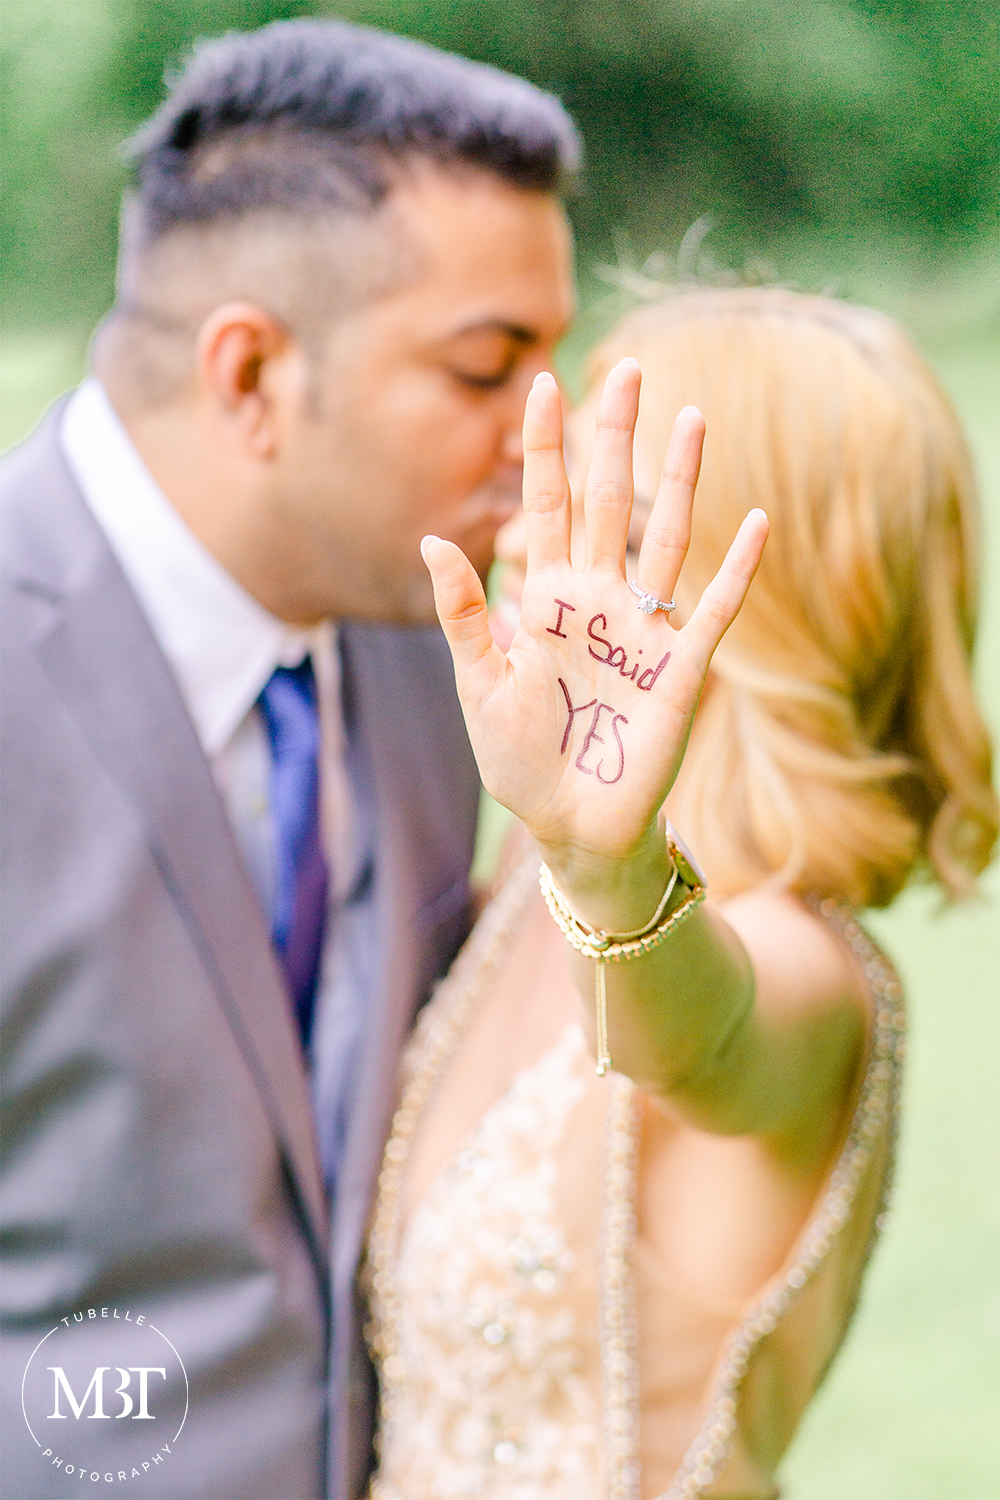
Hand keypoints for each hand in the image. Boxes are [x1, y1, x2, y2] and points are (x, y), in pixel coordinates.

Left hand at [421, 359, 767, 907]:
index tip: (544, 384)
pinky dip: (735, 571)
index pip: (546, 506)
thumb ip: (463, 614)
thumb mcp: (479, 685)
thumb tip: (431, 539)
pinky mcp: (680, 671)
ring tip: (691, 418)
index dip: (544, 448)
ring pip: (664, 538)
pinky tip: (753, 523)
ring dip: (680, 481)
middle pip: (609, 501)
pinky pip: (712, 611)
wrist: (570, 829)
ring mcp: (641, 631)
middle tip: (630, 370)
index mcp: (545, 598)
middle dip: (616, 437)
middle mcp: (597, 600)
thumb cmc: (521, 761)